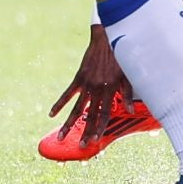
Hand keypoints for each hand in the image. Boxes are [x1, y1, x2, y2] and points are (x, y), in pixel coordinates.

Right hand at [48, 23, 132, 146]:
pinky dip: (59, 104)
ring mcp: (87, 84)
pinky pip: (67, 93)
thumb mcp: (128, 74)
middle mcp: (98, 89)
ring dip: (69, 123)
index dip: (100, 128)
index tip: (95, 140)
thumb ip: (128, 94)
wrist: (107, 38)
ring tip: (61, 137)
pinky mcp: (79, 77)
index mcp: (110, 90)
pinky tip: (52, 114)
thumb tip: (131, 111)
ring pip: (76, 108)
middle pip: (90, 115)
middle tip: (81, 146)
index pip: (105, 114)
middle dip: (86, 132)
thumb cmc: (120, 56)